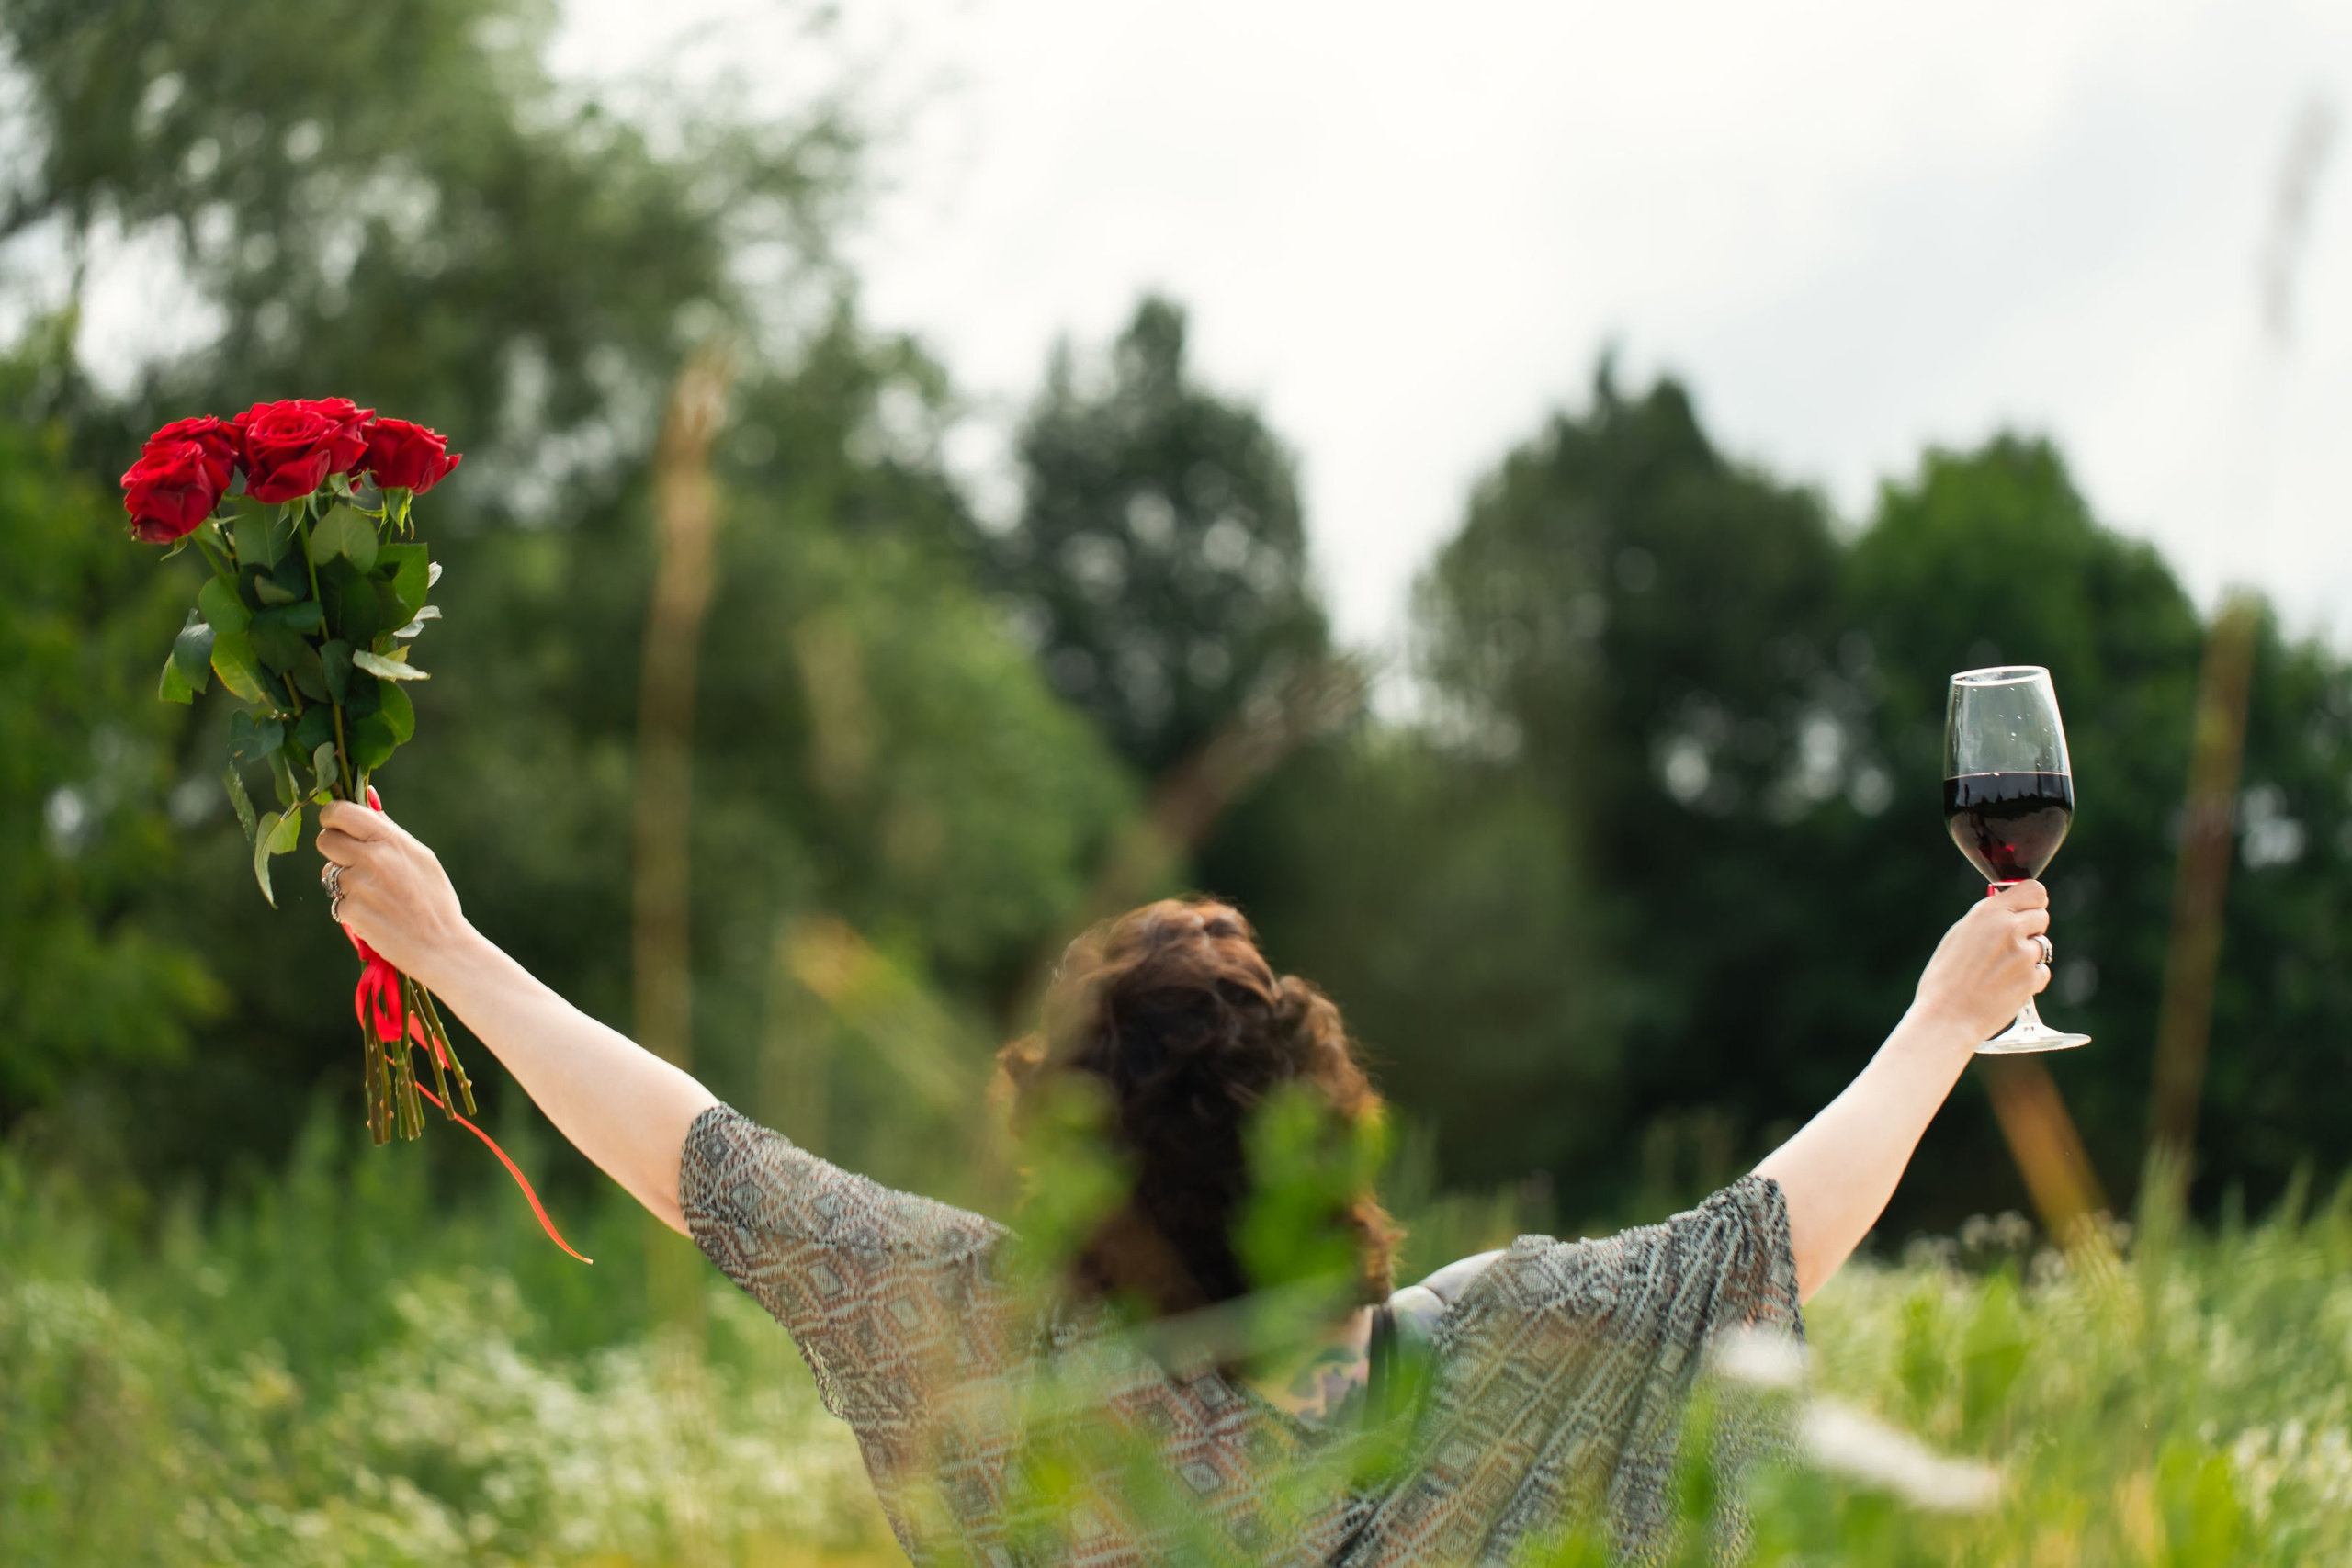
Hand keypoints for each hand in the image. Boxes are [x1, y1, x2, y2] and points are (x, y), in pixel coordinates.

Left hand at [316, 799, 471, 984]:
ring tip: (375, 895)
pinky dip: (351, 908)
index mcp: (390, 839)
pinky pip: (337, 902)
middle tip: (355, 862)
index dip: (333, 817)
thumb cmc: (434, 898)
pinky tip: (375, 915)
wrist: (441, 945)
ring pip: (330, 873)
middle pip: (325, 840)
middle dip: (335, 849)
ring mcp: (359, 886)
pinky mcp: (350, 911)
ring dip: (345, 882)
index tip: (338, 826)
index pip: (340, 812)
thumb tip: (366, 794)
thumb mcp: (419, 856)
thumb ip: (387, 828)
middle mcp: (372, 858)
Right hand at [1911, 880, 2051, 1041]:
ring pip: (2042, 945)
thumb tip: (2006, 909)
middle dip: (2030, 928)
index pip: (2035, 890)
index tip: (2024, 909)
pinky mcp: (2032, 979)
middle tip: (2009, 944)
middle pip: (2042, 915)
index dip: (2031, 901)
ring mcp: (2024, 955)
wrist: (1947, 1016)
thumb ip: (1986, 919)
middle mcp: (2010, 928)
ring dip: (2028, 955)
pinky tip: (2006, 985)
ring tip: (2001, 970)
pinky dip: (2029, 978)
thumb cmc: (1944, 977)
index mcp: (1989, 912)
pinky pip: (2042, 971)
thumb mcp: (1959, 935)